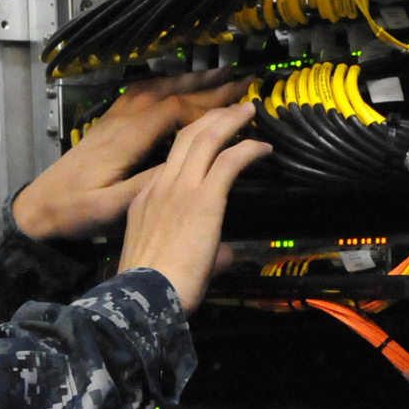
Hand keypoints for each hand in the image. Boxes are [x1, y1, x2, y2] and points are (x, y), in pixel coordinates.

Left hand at [11, 67, 251, 242]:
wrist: (38, 208)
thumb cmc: (74, 212)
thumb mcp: (113, 206)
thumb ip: (148, 184)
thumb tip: (184, 164)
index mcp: (127, 139)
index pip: (175, 109)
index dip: (210, 104)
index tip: (239, 103)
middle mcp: (121, 121)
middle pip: (169, 92)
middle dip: (207, 84)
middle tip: (240, 78)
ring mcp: (112, 119)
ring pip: (154, 88)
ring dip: (187, 79)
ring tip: (215, 75)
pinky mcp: (106, 125)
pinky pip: (140, 93)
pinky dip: (164, 84)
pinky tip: (172, 84)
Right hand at [117, 102, 269, 313]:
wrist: (145, 298)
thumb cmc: (155, 288)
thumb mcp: (169, 262)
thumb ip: (203, 253)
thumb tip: (224, 255)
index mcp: (145, 201)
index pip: (170, 164)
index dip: (192, 147)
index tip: (209, 143)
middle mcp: (160, 187)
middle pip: (186, 138)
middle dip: (211, 118)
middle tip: (231, 110)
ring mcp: (181, 190)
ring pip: (206, 139)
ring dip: (229, 121)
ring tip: (247, 111)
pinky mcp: (204, 198)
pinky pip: (229, 161)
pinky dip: (248, 149)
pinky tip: (263, 148)